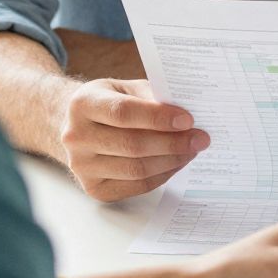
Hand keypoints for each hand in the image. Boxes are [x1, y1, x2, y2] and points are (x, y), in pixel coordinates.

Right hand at [53, 77, 208, 201]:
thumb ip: (154, 97)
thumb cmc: (112, 103)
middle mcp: (76, 137)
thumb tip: (190, 114)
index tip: (188, 120)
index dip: (158, 118)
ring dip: (172, 161)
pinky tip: (176, 162)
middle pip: (132, 145)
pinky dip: (162, 175)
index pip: (123, 113)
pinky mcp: (94, 188)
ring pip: (136, 169)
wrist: (80, 126)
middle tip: (201, 139)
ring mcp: (81, 166)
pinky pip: (136, 186)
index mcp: (83, 104)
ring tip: (192, 150)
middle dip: (173, 143)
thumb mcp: (128, 89)